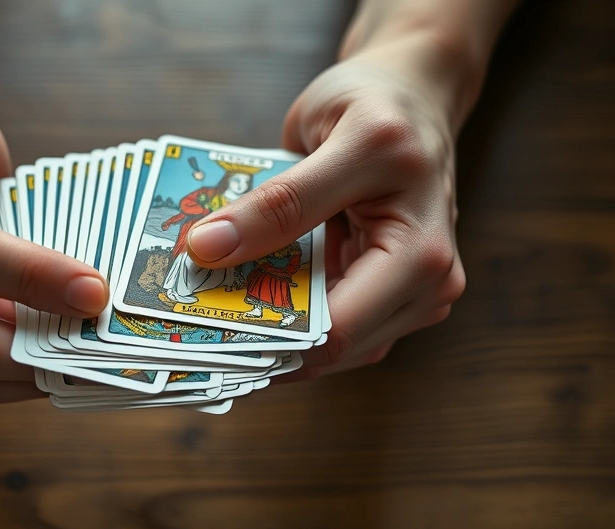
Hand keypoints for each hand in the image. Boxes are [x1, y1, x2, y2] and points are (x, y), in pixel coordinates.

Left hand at [185, 55, 466, 377]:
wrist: (413, 94)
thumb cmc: (385, 107)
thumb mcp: (336, 140)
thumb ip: (279, 202)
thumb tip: (206, 249)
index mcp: (420, 255)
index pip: (337, 330)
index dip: (266, 339)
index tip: (200, 333)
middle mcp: (424, 289)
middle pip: (329, 348)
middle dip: (261, 341)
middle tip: (190, 330)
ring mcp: (404, 297)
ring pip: (324, 346)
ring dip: (265, 334)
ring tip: (204, 316)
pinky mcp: (378, 294)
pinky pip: (323, 320)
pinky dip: (279, 315)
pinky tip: (235, 301)